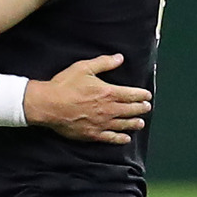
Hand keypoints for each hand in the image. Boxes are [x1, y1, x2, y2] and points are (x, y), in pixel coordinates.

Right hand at [24, 54, 151, 143]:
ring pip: (123, 124)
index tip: (147, 95)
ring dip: (134, 123)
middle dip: (140, 108)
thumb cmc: (64, 85)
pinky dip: (120, 138)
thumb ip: (104, 63)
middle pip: (130, 110)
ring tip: (140, 123)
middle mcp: (108, 109)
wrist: (49, 104)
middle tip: (147, 108)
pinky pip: (111, 138)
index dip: (141, 95)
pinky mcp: (92, 134)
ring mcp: (101, 123)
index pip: (131, 94)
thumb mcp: (84, 67)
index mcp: (108, 92)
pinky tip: (125, 138)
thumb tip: (119, 58)